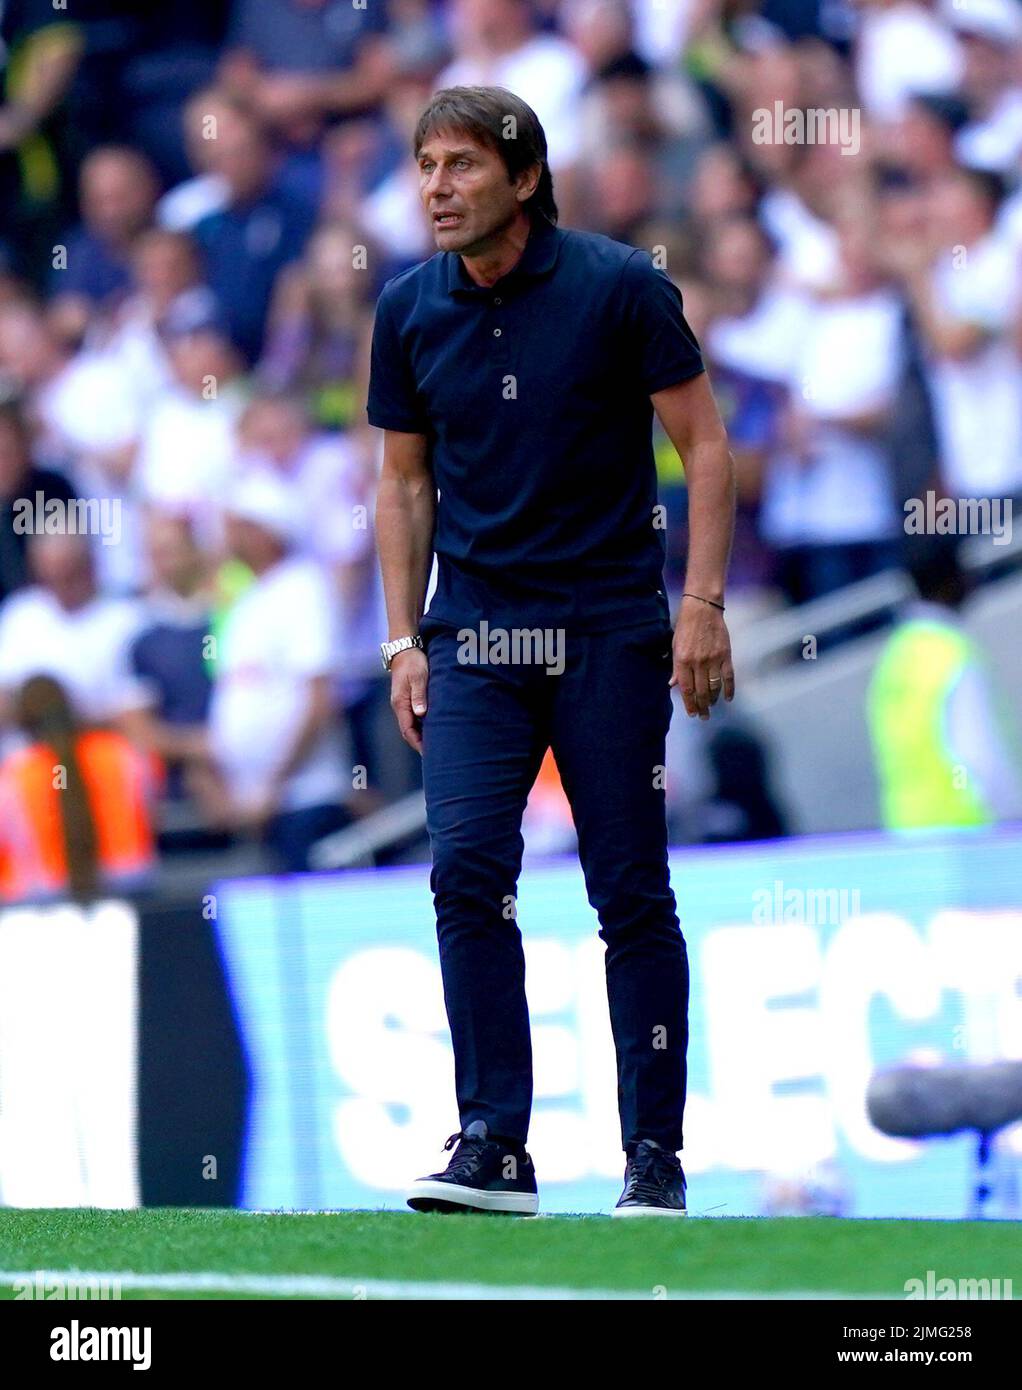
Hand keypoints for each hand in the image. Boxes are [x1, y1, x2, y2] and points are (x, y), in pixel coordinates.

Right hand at [389, 647, 428, 753]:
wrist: (404, 649)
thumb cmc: (413, 662)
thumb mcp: (418, 677)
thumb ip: (419, 695)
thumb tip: (420, 713)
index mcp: (400, 704)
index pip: (407, 730)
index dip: (418, 743)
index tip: (429, 753)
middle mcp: (400, 706)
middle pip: (409, 731)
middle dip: (420, 744)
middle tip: (435, 754)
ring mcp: (403, 703)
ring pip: (412, 725)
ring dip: (421, 735)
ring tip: (436, 745)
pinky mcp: (408, 698)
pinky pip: (414, 717)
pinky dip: (422, 725)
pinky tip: (433, 728)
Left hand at [670, 597, 734, 719]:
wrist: (703, 609)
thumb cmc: (685, 627)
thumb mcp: (675, 646)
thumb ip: (676, 667)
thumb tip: (673, 685)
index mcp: (683, 661)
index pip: (686, 689)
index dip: (689, 704)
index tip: (692, 714)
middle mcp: (698, 662)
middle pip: (701, 691)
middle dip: (702, 706)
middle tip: (703, 716)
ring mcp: (713, 659)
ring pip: (715, 687)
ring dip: (713, 700)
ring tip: (712, 707)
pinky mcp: (726, 655)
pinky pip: (729, 677)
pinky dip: (729, 689)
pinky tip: (728, 699)